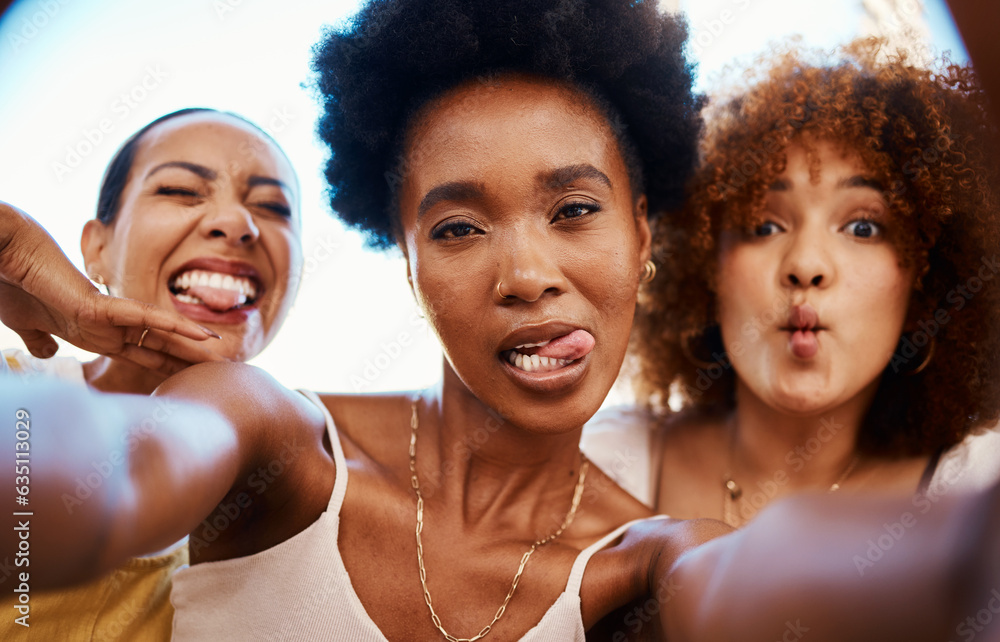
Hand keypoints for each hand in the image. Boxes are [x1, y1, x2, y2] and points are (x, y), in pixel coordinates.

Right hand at [0, 202, 219, 374]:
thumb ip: (41, 340)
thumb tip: (47, 352)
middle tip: (226, 369)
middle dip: (191, 359)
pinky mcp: (100, 307)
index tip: (194, 376)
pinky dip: (172, 325)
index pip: (144, 353)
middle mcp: (108, 325)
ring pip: (162, 333)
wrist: (2, 259)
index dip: (170, 364)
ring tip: (225, 355)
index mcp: (97, 333)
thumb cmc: (12, 286)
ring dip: (194, 345)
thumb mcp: (27, 325)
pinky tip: (199, 334)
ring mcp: (107, 316)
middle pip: (161, 346)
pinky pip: (144, 317)